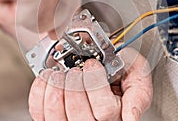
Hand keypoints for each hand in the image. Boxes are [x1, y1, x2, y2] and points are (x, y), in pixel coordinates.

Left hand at [28, 47, 152, 120]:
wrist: (105, 63)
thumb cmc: (120, 70)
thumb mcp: (138, 77)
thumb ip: (138, 94)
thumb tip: (131, 117)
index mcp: (116, 114)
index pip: (105, 110)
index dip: (96, 85)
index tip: (93, 64)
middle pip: (80, 116)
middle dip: (74, 87)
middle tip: (75, 69)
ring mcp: (71, 120)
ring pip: (58, 118)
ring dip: (55, 91)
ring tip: (59, 73)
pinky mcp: (54, 115)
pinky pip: (40, 113)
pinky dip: (39, 94)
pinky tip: (47, 79)